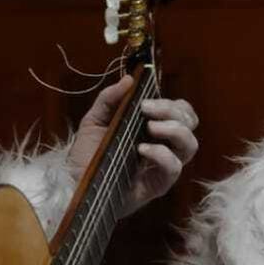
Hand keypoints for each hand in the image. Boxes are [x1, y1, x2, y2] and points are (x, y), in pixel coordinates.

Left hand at [67, 75, 199, 216]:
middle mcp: (163, 145)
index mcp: (152, 128)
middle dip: (172, 111)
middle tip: (147, 110)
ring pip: (190, 145)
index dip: (172, 104)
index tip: (146, 102)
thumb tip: (129, 79)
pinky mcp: (158, 184)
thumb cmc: (86, 155)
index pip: (180, 112)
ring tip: (151, 128)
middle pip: (189, 123)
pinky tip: (142, 150)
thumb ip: (110, 99)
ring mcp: (162, 165)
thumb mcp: (94, 121)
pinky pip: (174, 168)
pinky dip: (162, 154)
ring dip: (175, 130)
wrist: (74, 185)